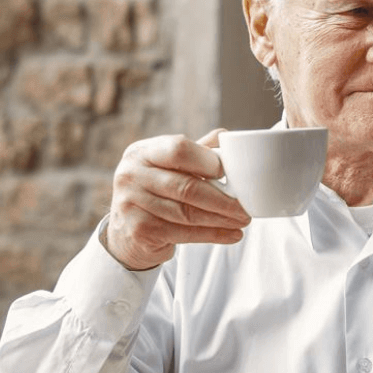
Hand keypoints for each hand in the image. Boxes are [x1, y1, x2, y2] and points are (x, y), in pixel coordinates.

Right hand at [104, 129, 250, 269]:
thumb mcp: (169, 166)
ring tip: (243, 221)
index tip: (228, 173)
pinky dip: (212, 235)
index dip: (207, 161)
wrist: (127, 231)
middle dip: (222, 199)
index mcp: (142, 152)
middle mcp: (131, 175)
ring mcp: (131, 204)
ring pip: (187, 214)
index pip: (178, 149)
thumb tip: (228, 137)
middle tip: (246, 207)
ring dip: (221, 219)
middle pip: (186, 187)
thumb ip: (197, 151)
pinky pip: (183, 234)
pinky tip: (231, 235)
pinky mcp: (139, 230)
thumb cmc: (156, 191)